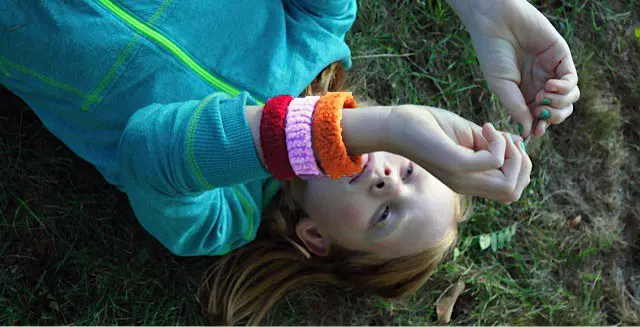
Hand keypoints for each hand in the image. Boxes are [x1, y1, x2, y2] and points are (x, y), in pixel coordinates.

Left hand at [384, 105, 531, 202]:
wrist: (396, 124)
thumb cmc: (430, 126)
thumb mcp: (469, 134)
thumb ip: (493, 143)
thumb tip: (520, 143)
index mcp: (470, 180)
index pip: (510, 191)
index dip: (519, 165)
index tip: (505, 139)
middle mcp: (466, 184)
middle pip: (513, 193)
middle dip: (522, 163)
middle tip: (507, 138)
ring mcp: (460, 177)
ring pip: (508, 187)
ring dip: (514, 156)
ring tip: (497, 134)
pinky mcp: (454, 164)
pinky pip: (493, 162)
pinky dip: (498, 143)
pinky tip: (484, 128)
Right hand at [449, 0, 579, 136]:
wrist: (495, 23)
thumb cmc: (492, 53)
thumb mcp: (501, 86)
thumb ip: (516, 108)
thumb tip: (528, 133)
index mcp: (522, 94)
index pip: (540, 118)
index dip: (541, 127)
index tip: (536, 131)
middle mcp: (539, 84)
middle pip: (559, 111)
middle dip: (554, 117)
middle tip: (541, 113)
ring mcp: (551, 71)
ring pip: (570, 98)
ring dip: (560, 104)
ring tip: (543, 96)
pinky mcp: (561, 57)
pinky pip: (572, 80)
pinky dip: (564, 88)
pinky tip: (550, 85)